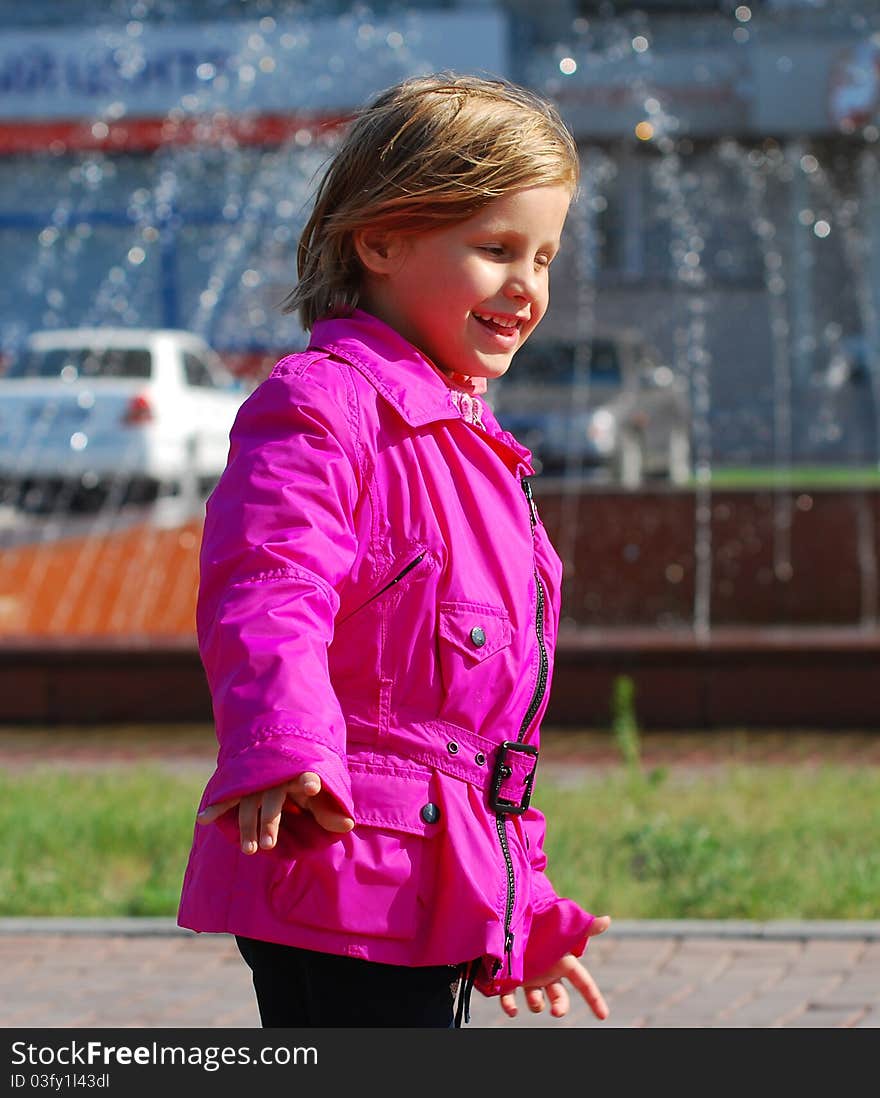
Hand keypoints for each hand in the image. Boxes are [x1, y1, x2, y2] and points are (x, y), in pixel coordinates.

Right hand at [196, 772, 354, 854]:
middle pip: (272, 800)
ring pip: (249, 803)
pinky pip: (228, 796)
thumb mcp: (317, 794)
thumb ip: (328, 811)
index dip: (308, 781)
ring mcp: (256, 780)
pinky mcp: (240, 785)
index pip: (305, 777)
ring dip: (247, 826)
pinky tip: (203, 820)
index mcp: (298, 774)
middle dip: (269, 821)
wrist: (276, 748)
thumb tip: (348, 826)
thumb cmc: (300, 779)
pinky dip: (215, 807)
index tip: (313, 783)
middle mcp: (276, 776)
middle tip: (268, 845)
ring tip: (250, 850)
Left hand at [499, 914, 611, 1020]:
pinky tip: (512, 1010)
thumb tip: (608, 920)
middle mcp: (546, 973)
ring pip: (536, 1001)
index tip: (604, 1016)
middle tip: (556, 1012)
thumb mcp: (562, 928)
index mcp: (562, 962)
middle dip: (561, 1006)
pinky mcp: (508, 979)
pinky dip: (510, 1006)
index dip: (594, 999)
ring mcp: (528, 978)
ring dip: (536, 1004)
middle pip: (559, 997)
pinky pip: (509, 999)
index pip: (584, 983)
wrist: (509, 916)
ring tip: (534, 1000)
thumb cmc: (539, 923)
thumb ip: (585, 927)